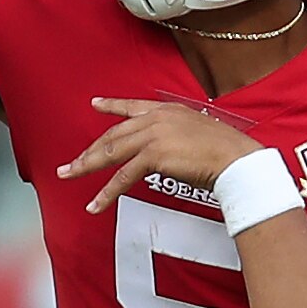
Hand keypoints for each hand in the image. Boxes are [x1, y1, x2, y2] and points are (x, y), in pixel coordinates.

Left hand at [59, 98, 262, 215]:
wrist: (237, 159)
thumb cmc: (228, 151)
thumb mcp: (201, 133)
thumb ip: (180, 137)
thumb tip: (172, 151)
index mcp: (168, 110)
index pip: (133, 107)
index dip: (111, 106)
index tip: (95, 103)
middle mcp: (157, 118)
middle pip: (114, 134)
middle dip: (89, 150)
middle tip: (70, 163)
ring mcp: (154, 135)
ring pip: (111, 152)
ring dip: (87, 166)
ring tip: (69, 176)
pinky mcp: (154, 155)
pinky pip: (123, 176)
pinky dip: (107, 192)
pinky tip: (96, 204)